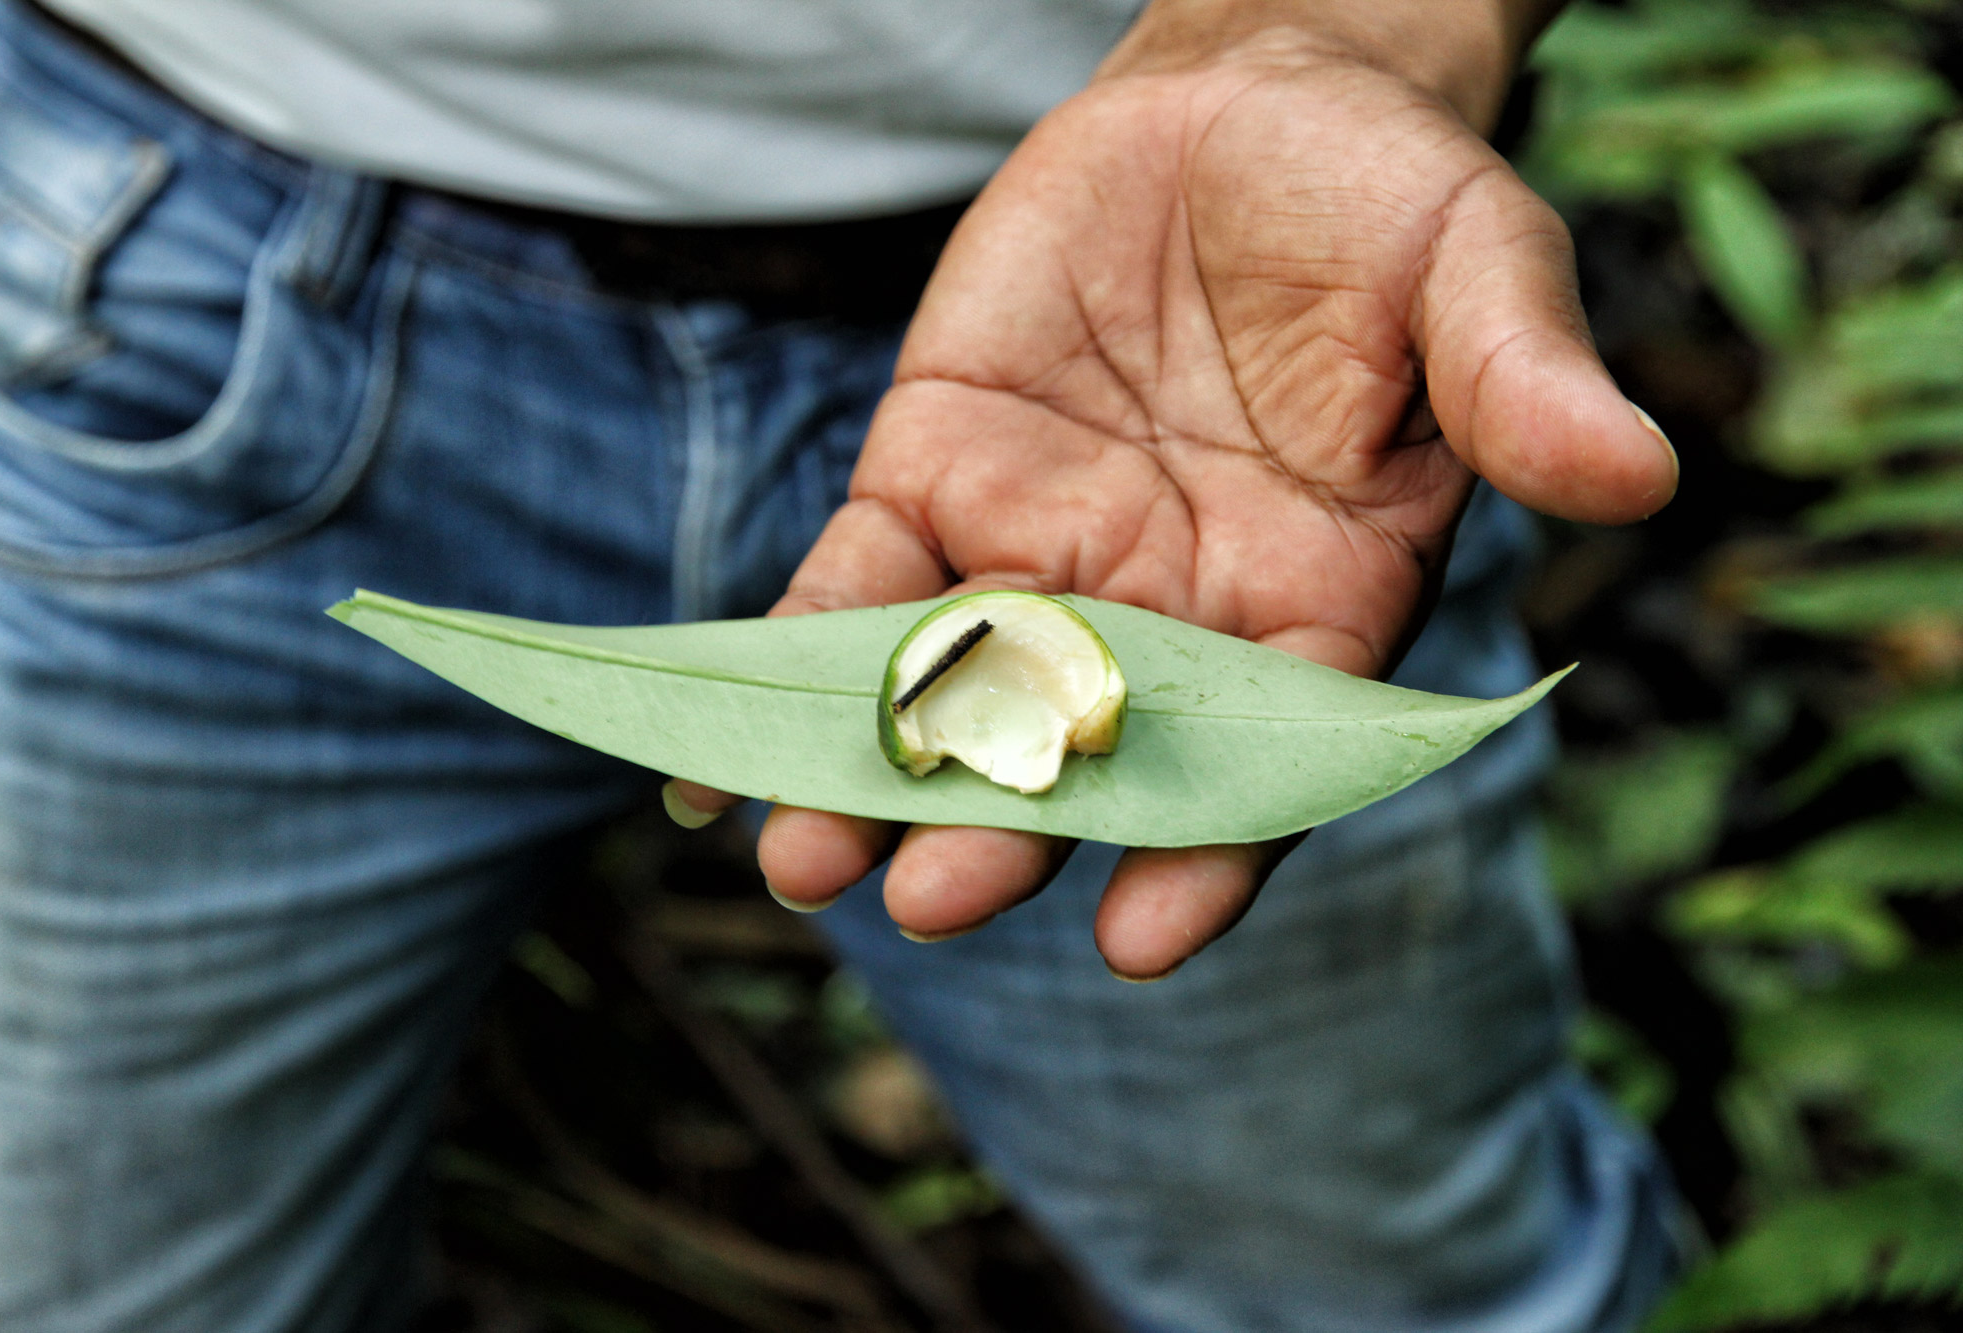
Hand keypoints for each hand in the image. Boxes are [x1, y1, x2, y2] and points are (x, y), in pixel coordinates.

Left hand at [670, 5, 1675, 978]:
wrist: (1252, 105)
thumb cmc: (1391, 199)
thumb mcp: (1477, 270)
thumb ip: (1520, 382)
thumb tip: (1636, 476)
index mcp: (1314, 607)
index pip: (1262, 764)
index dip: (1209, 852)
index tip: (1142, 935)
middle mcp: (1170, 614)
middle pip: (1083, 758)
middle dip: (1004, 831)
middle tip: (923, 898)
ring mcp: (1042, 555)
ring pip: (950, 694)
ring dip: (872, 777)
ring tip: (798, 857)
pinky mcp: (938, 475)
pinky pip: (853, 582)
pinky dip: (789, 649)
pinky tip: (716, 726)